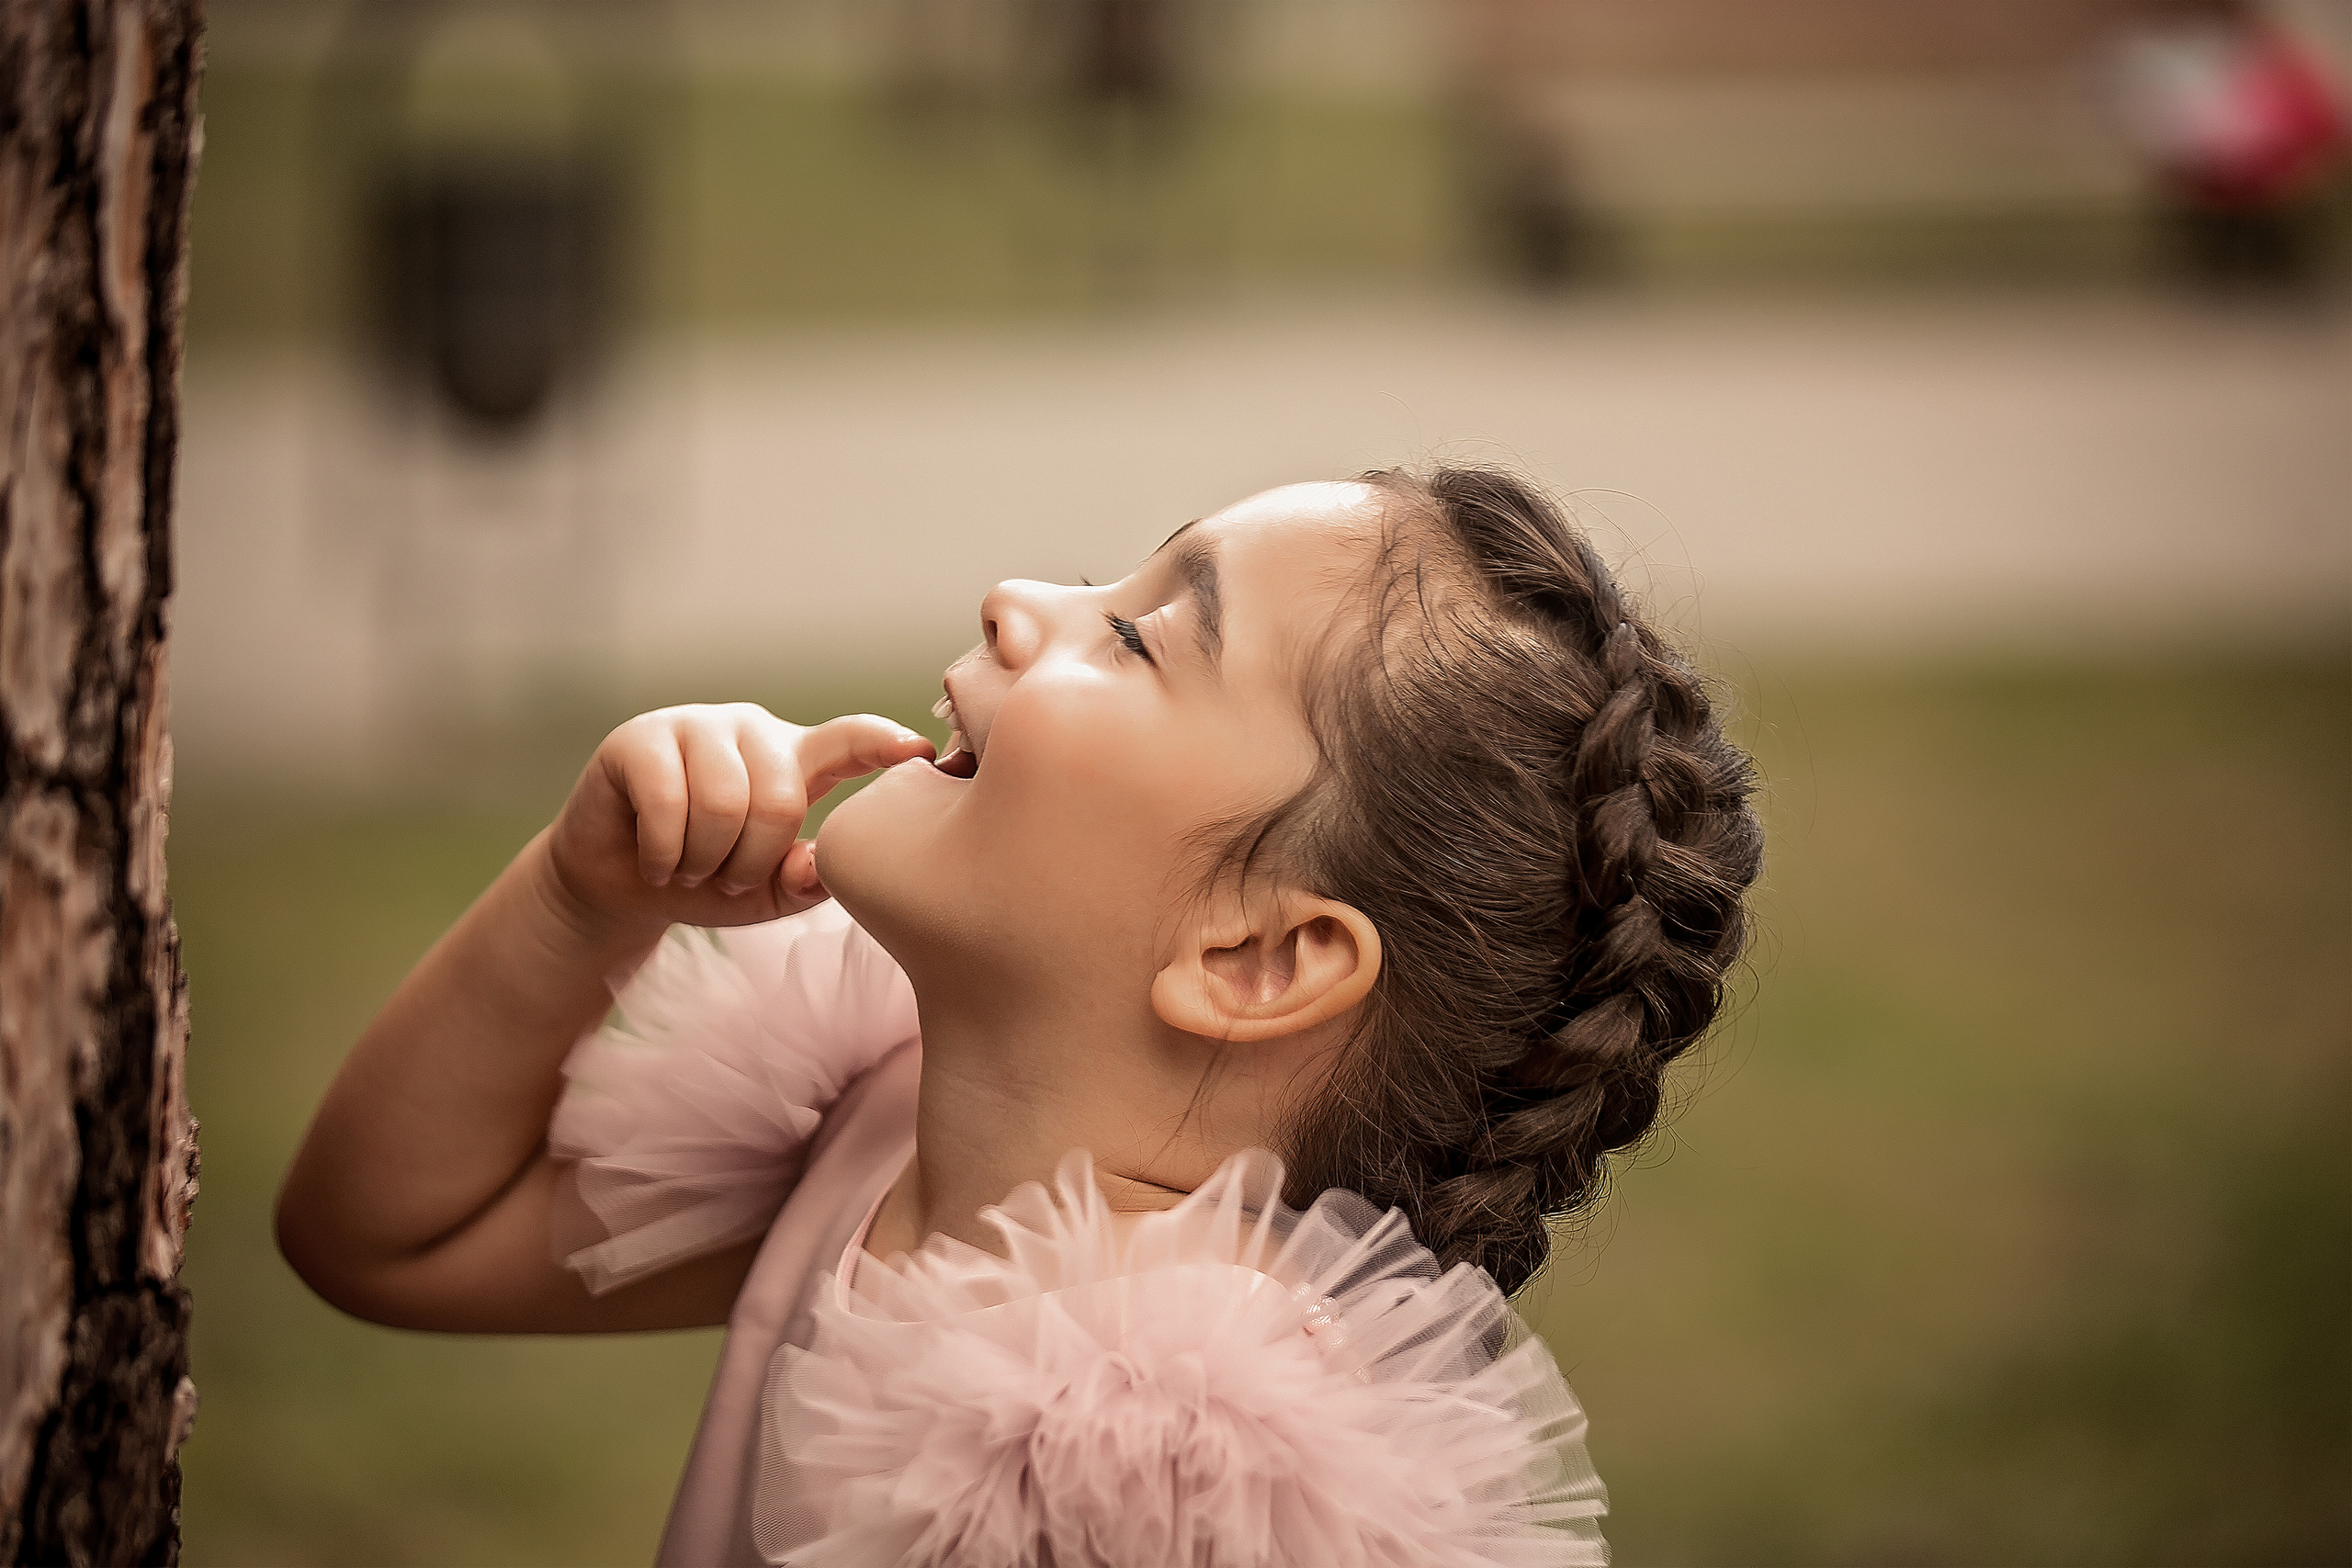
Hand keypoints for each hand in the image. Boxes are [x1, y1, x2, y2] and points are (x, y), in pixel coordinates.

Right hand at [542, 705, 933, 933]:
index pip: (849, 739)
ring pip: (724, 800)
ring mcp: (694, 727)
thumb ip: (803, 880)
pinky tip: (656, 864)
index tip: (922, 753)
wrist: (617, 885)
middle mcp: (751, 731)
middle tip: (724, 879)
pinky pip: (668, 800)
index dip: (884, 744)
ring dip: (705, 860)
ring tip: (690, 870)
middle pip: (780, 796)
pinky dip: (665, 853)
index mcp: (795, 759)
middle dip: (752, 861)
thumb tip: (821, 866)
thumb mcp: (765, 893)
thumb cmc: (704, 880)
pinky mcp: (639, 739)